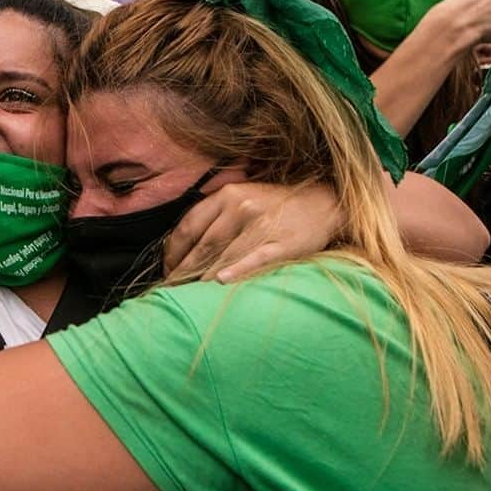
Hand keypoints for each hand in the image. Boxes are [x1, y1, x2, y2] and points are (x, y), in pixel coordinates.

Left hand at [165, 182, 340, 283]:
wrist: (323, 203)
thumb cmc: (275, 205)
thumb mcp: (242, 197)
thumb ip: (215, 215)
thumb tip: (182, 244)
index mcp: (228, 195)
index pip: (189, 225)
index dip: (173, 251)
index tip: (167, 268)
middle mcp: (242, 207)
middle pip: (203, 245)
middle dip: (184, 269)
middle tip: (171, 288)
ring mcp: (263, 225)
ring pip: (224, 256)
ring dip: (202, 277)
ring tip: (189, 295)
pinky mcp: (282, 244)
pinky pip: (254, 260)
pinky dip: (236, 271)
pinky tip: (221, 282)